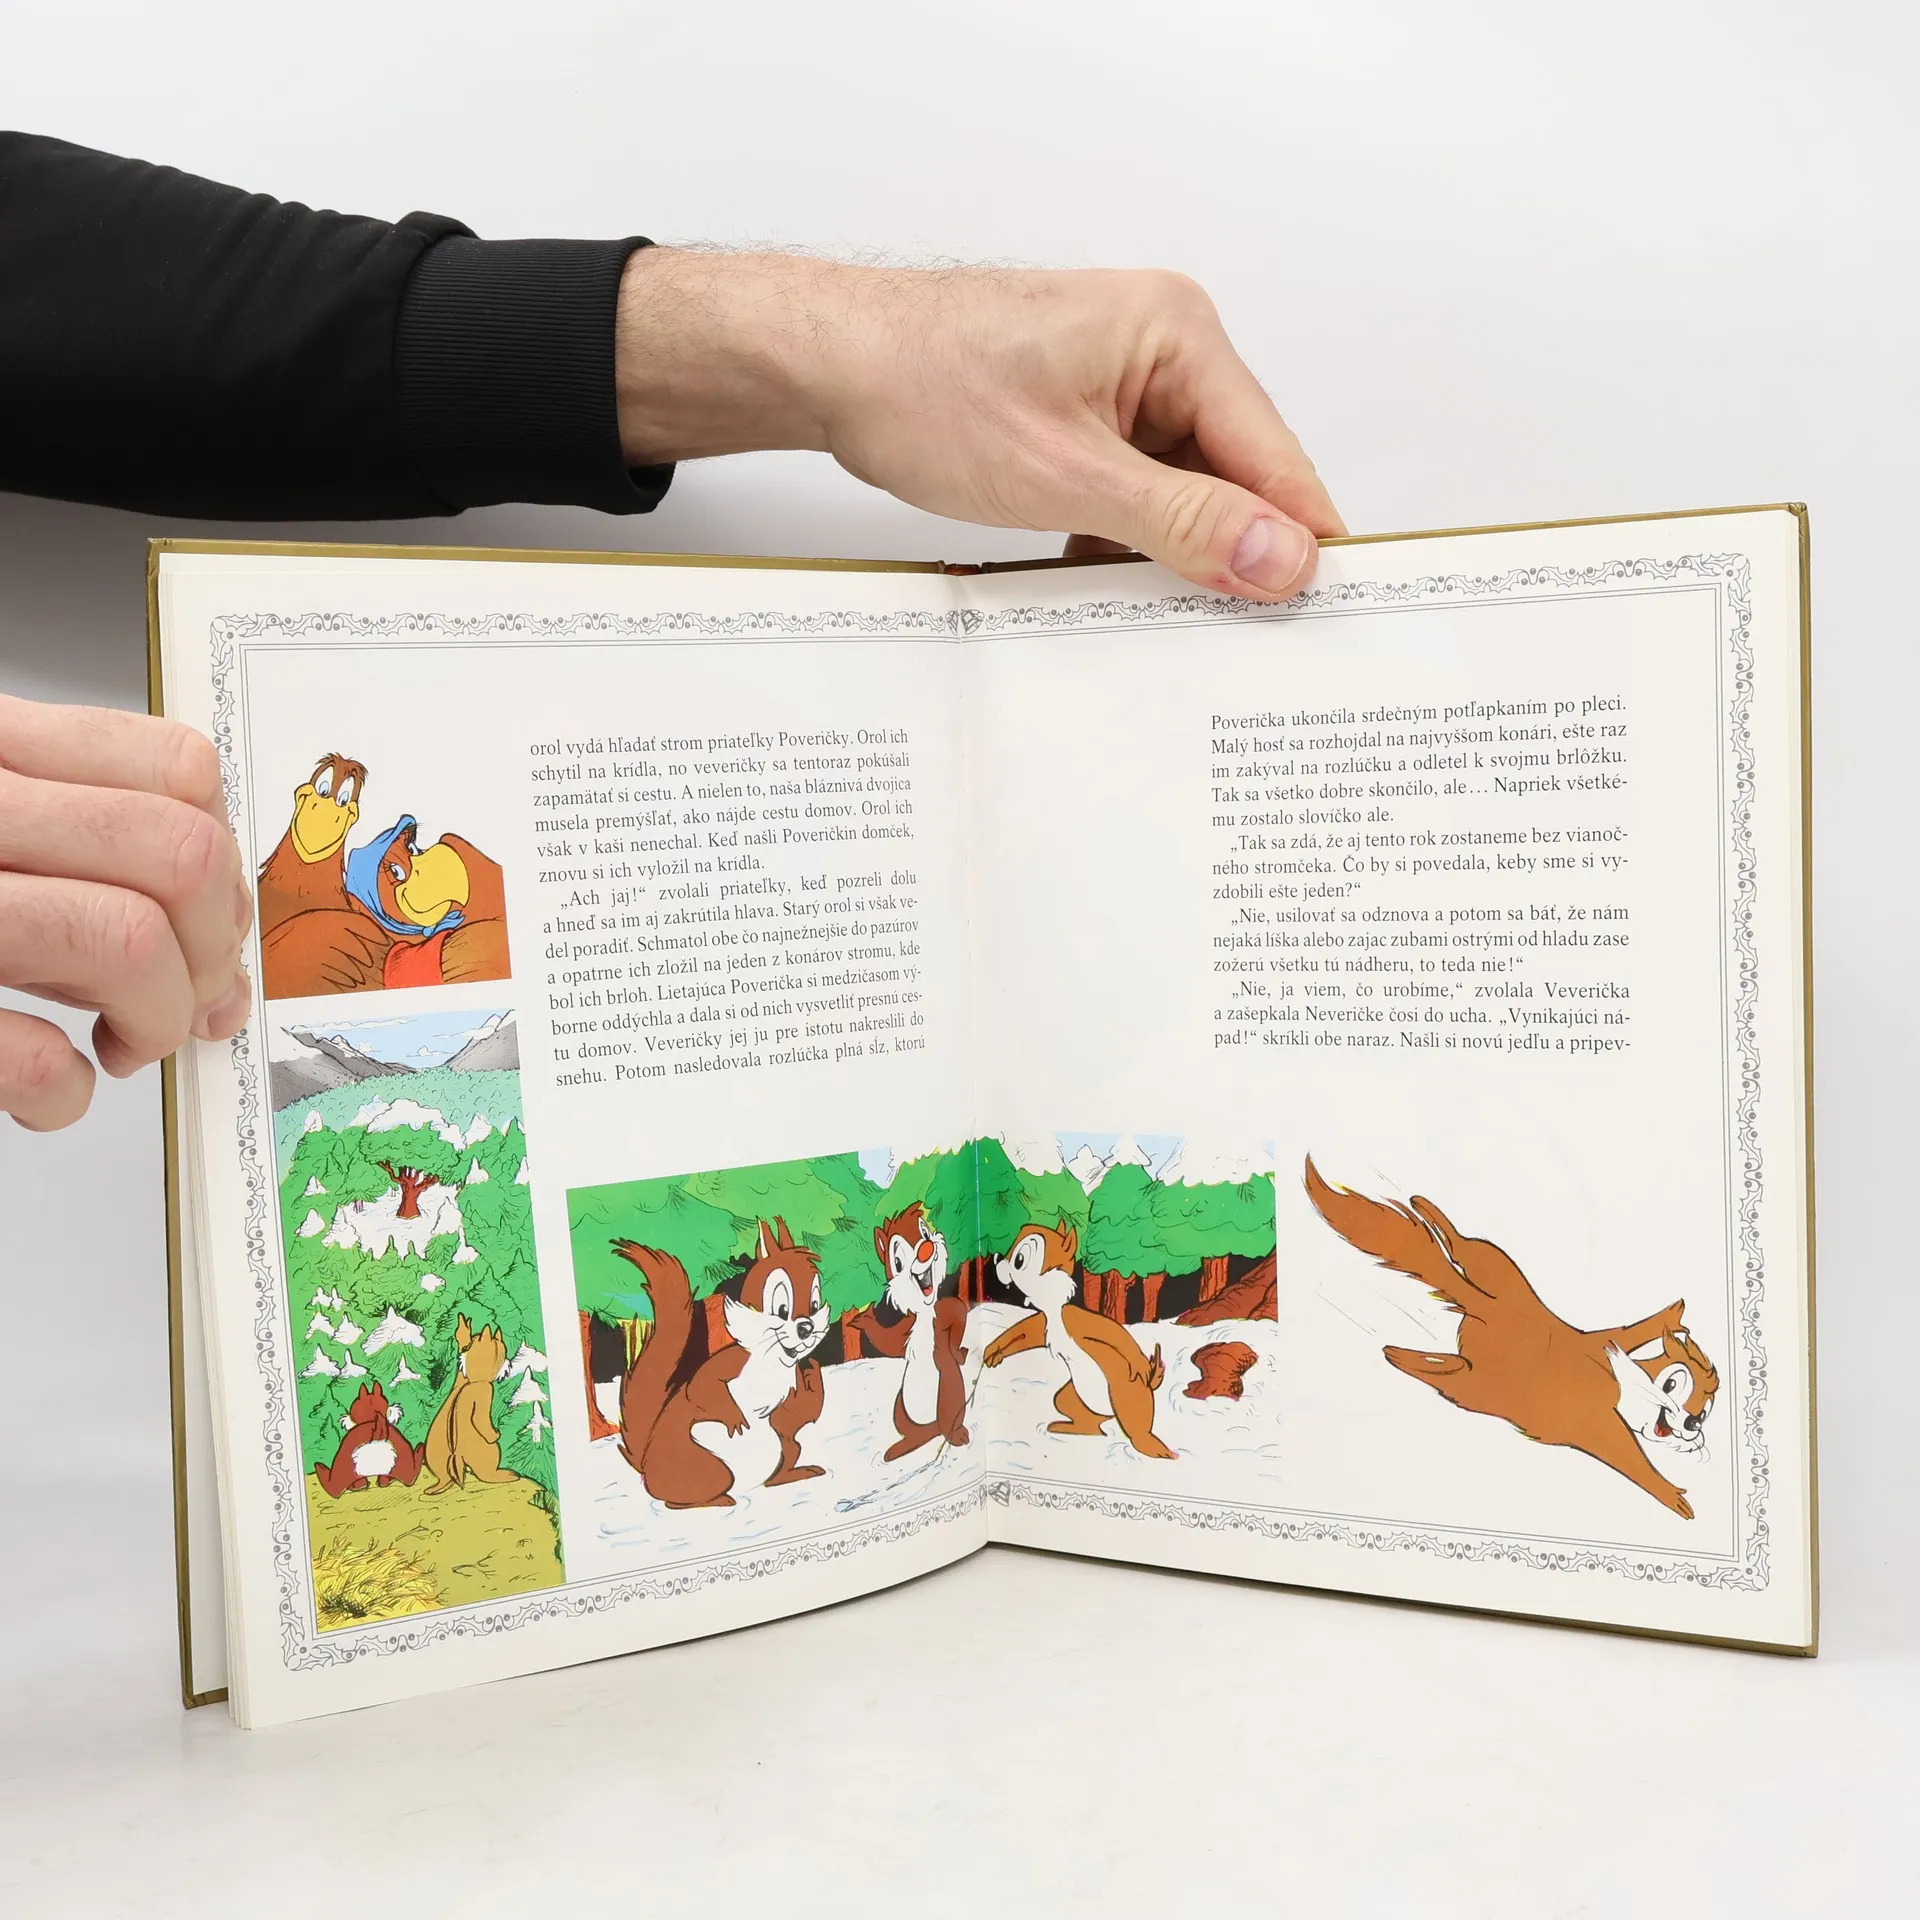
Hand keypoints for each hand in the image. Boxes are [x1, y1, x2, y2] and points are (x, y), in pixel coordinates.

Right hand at [0, 695, 250, 1130]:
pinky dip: (60, 1090)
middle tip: (179, 1001)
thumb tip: (222, 972)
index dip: (225, 865)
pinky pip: (29, 1055)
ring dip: (154, 1018)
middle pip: (181, 854)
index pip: (180, 769)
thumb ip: (89, 855)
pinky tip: (49, 1086)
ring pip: (126, 938)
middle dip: (209, 952)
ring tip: (120, 1042)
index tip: (209, 925)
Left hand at [615, 251, 1343, 599]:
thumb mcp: (1066, 476)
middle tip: (1235, 638)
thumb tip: (1281, 558)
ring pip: (1181, 491)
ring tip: (1153, 614)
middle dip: (1228, 553)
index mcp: (1177, 335)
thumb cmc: (925, 388)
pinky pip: (1133, 490)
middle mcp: (1162, 348)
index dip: (1299, 540)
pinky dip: (1121, 539)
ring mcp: (1121, 382)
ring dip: (1166, 553)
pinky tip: (1098, 582)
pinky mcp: (1083, 415)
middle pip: (1234, 476)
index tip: (1320, 616)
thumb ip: (1181, 522)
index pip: (1275, 455)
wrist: (829, 367)